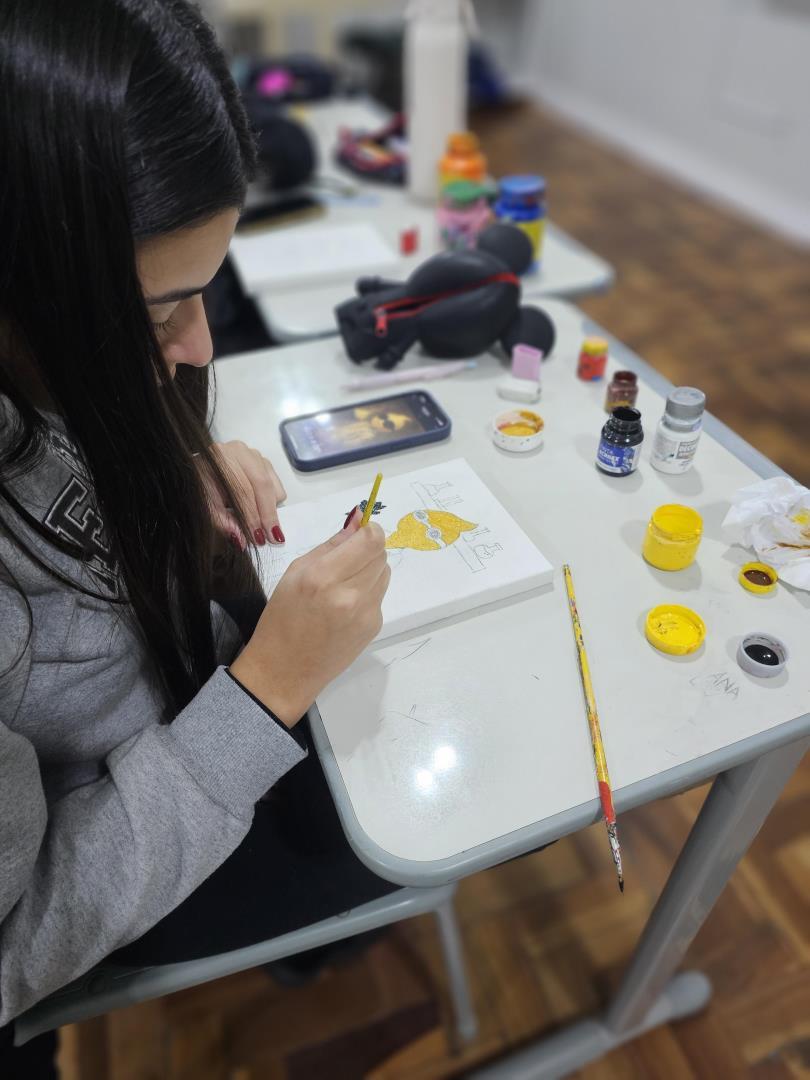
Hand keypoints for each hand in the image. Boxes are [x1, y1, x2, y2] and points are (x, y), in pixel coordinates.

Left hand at [201, 441, 286, 547]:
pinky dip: (272, 501)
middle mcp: (239, 450)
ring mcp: (253, 454)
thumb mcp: (206, 507)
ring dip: (270, 509)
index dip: (251, 515)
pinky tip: (258, 508)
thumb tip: (241, 538)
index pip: (242, 489)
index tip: (257, 537)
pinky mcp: (264, 462)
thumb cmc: (202, 488)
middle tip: (271, 537)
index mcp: (220, 457)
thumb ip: (222, 522)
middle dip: (268, 514)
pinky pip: (276, 485)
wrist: (200, 473)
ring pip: (272, 485)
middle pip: (262, 484)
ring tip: (263, 527)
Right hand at [230, 510, 389, 725]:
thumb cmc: (281, 618)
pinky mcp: (374, 626)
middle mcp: (350, 594)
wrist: (286, 672)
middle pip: (381, 554)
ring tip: (343, 583)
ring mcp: (366, 613)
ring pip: (384, 572)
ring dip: (370, 569)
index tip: (360, 530)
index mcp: (323, 577)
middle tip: (346, 559)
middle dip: (367, 549)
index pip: (370, 540)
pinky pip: (379, 595)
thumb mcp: (295, 574)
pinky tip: (344, 605)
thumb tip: (358, 519)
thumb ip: (330, 545)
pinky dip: (367, 591)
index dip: (370, 529)